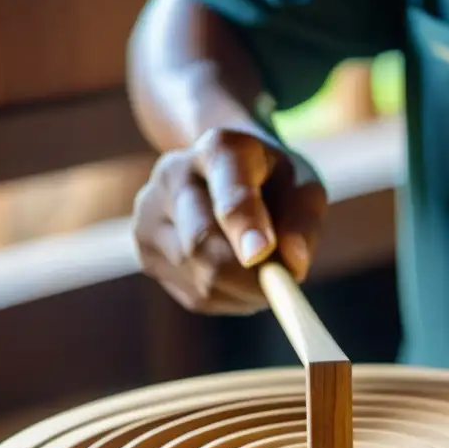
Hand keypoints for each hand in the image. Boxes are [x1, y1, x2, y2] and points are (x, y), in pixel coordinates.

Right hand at [132, 128, 326, 314]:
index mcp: (218, 149)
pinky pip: (196, 296)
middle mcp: (172, 175)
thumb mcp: (300, 184)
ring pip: (201, 279)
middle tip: (284, 287)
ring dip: (244, 291)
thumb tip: (293, 265)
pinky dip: (229, 298)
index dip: (244, 226)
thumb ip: (303, 219)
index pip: (228, 192)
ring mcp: (149, 214)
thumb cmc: (269, 181)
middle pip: (203, 242)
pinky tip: (239, 278)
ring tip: (264, 273)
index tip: (261, 255)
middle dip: (250, 277)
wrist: (219, 173)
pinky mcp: (145, 253)